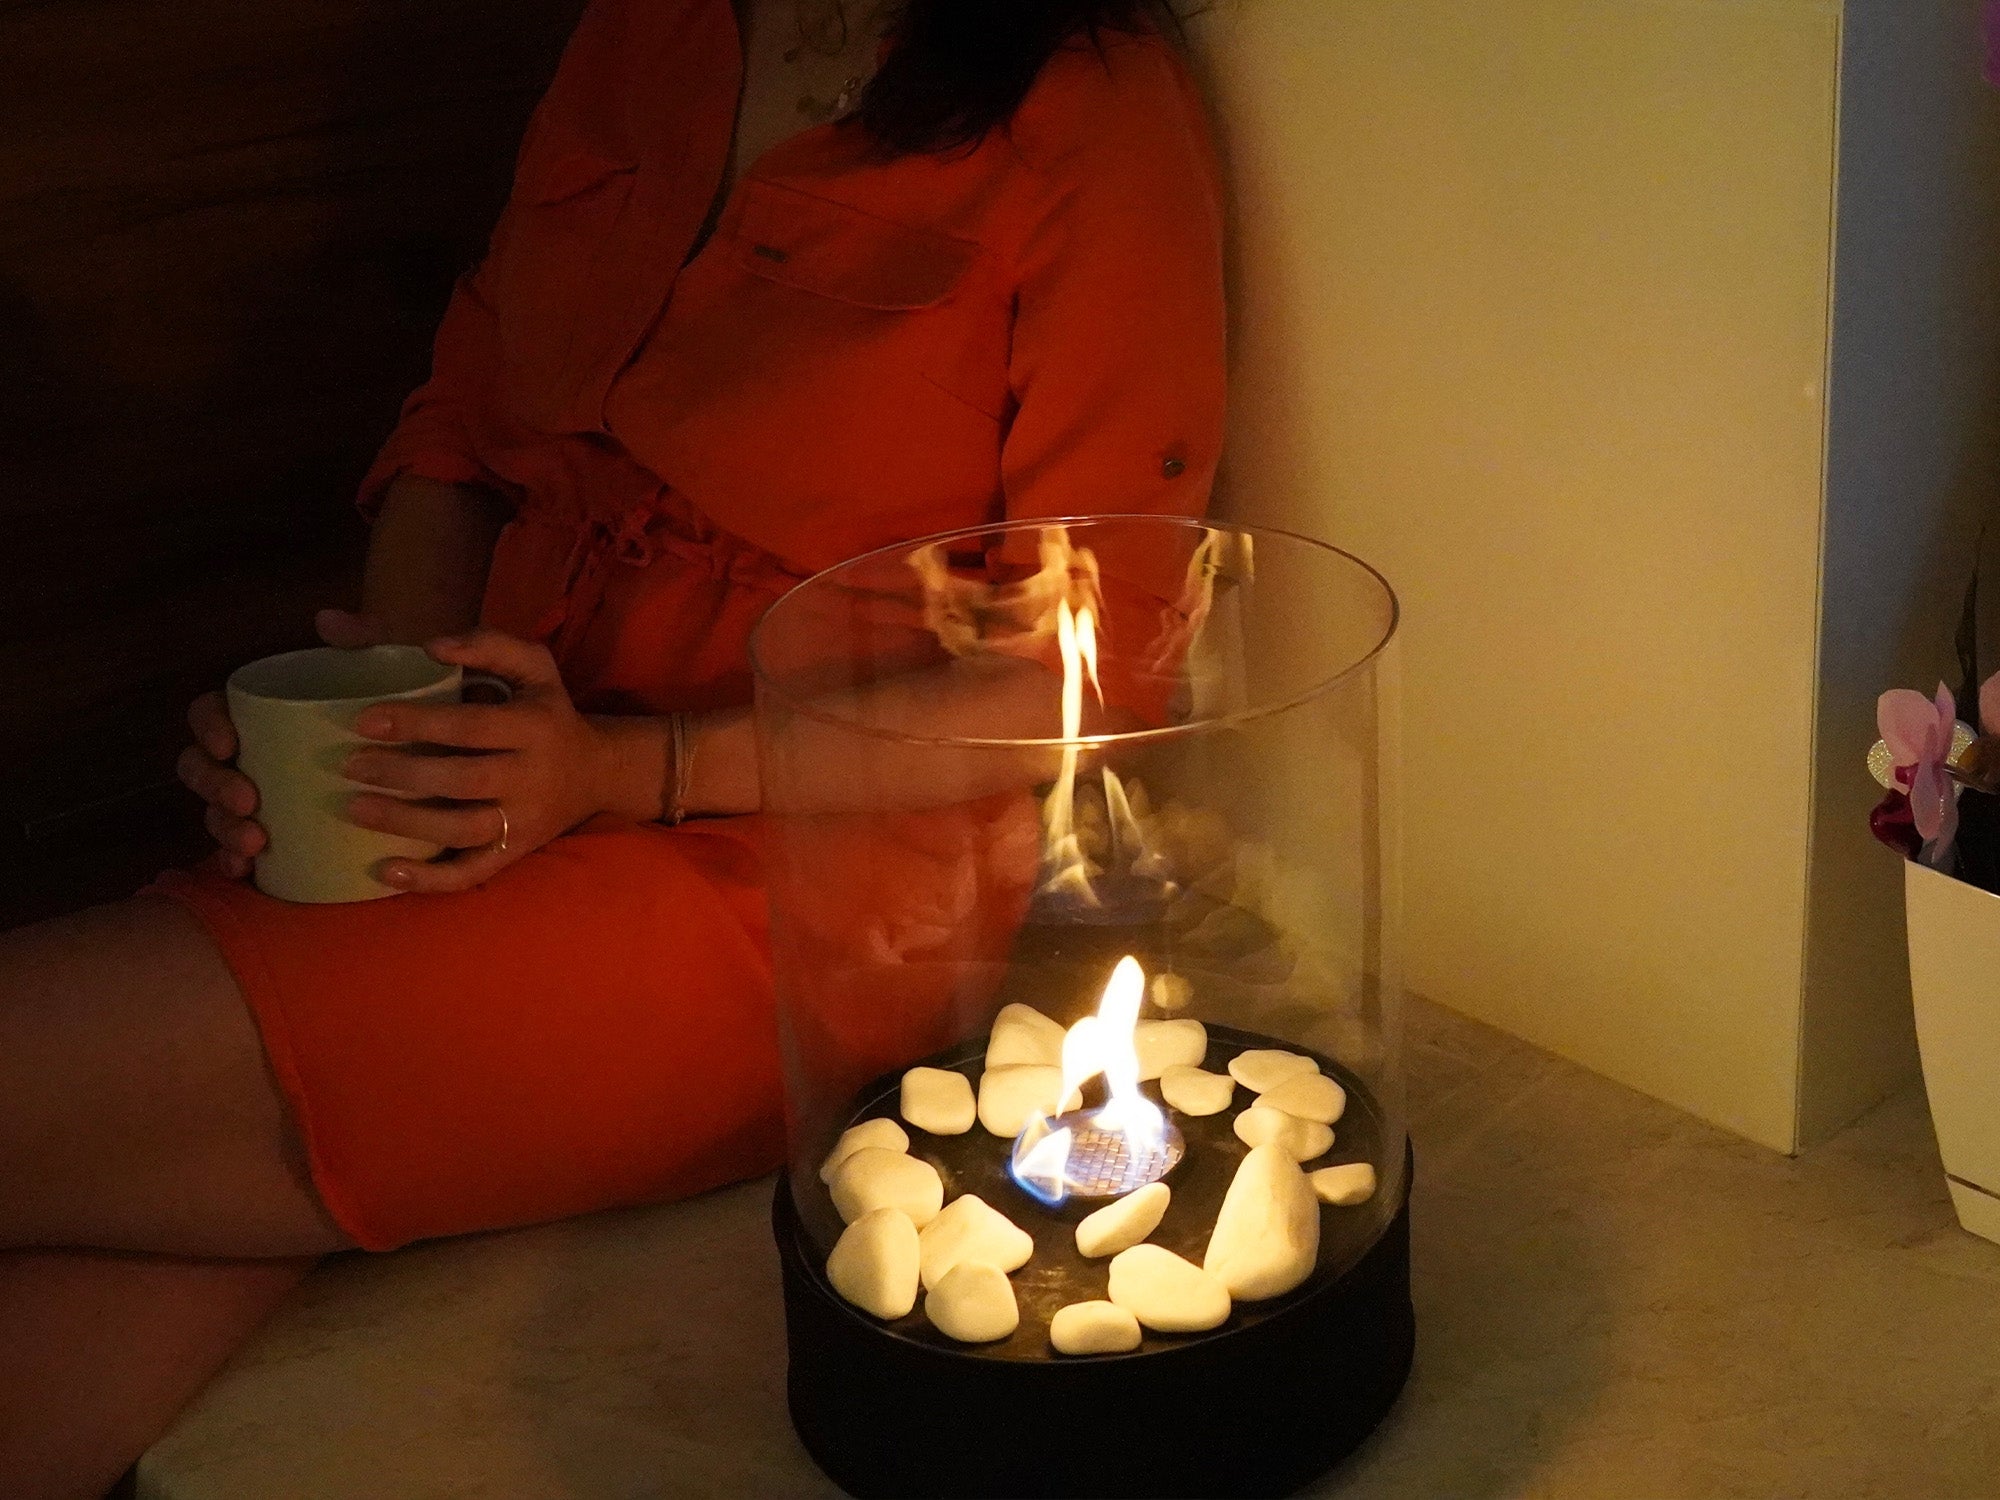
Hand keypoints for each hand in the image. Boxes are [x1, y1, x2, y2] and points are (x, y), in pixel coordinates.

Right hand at [176, 610, 389, 877]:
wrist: (425, 753)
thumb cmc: (394, 705)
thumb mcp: (386, 670)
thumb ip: (364, 639)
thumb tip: (326, 619)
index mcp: (260, 712)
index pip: (211, 711)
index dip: (208, 726)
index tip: (230, 744)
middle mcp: (250, 753)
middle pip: (204, 767)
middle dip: (214, 787)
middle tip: (249, 802)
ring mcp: (258, 794)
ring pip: (219, 811)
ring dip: (224, 829)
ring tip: (255, 842)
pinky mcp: (275, 831)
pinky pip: (240, 850)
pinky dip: (235, 861)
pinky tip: (246, 872)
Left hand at [342, 628, 613, 893]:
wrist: (599, 773)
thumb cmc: (549, 714)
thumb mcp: (535, 667)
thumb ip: (489, 645)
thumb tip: (432, 646)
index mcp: (534, 727)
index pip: (472, 726)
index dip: (417, 724)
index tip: (364, 720)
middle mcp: (532, 778)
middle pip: (462, 781)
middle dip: (402, 775)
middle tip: (350, 766)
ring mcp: (523, 822)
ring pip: (461, 831)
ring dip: (405, 823)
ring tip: (355, 809)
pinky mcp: (514, 853)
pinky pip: (472, 873)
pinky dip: (428, 879)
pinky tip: (385, 871)